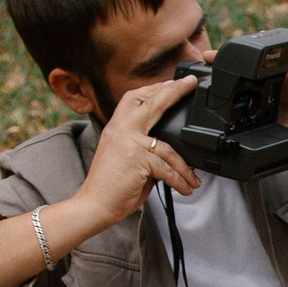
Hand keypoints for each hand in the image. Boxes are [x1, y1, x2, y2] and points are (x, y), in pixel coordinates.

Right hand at [76, 74, 200, 234]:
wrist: (94, 204)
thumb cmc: (111, 185)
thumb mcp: (125, 157)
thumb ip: (143, 147)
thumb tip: (171, 149)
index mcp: (116, 127)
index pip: (134, 98)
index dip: (154, 89)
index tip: (172, 82)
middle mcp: (121, 130)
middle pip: (151, 103)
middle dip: (173, 92)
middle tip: (190, 85)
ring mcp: (129, 142)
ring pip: (168, 148)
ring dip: (185, 167)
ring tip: (193, 179)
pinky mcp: (137, 159)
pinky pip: (167, 168)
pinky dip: (179, 180)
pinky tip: (185, 188)